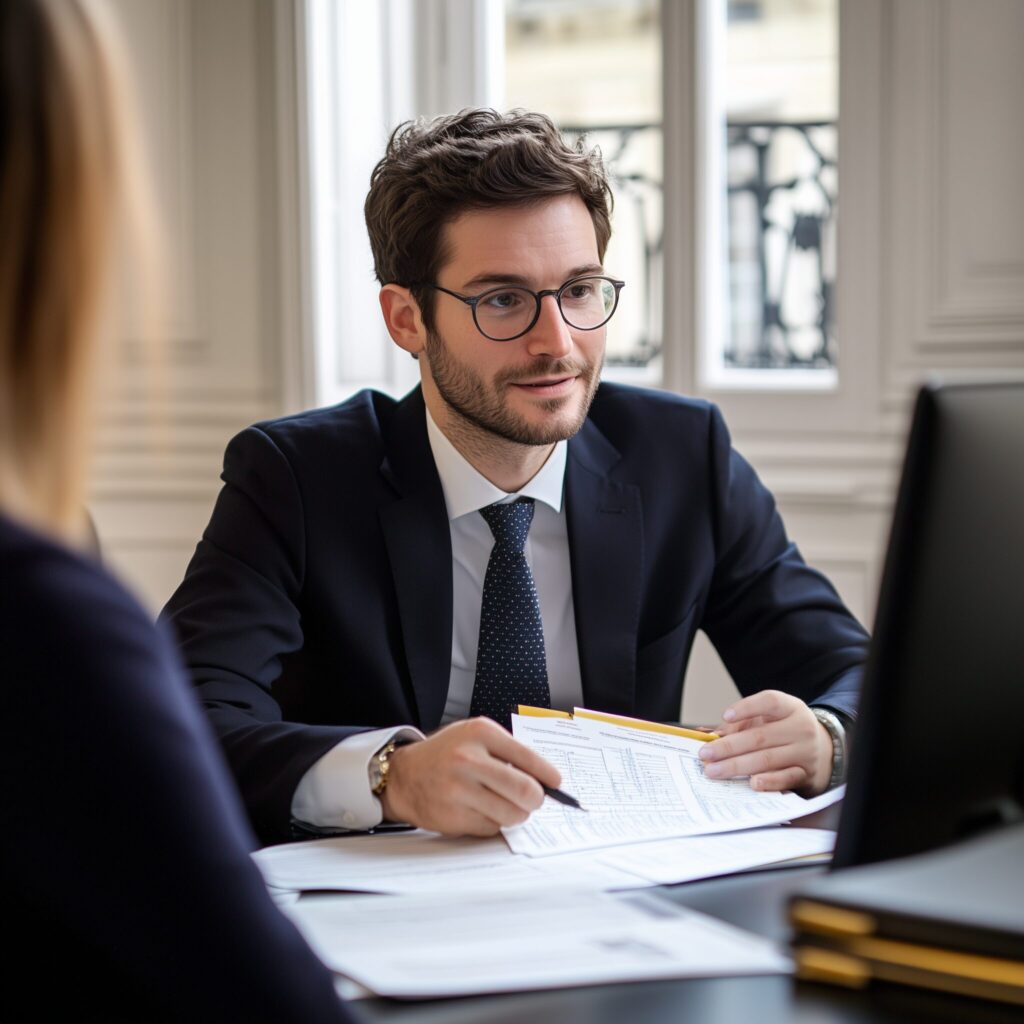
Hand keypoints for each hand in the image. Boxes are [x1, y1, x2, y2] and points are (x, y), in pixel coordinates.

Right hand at [379, 717, 561, 836]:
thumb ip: (507, 752)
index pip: (528, 757)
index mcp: (480, 733)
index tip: (556, 784)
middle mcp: (469, 759)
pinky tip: (480, 809)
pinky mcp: (453, 816)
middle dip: (536, 800)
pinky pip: (492, 827)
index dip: (548, 775)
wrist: (405, 775)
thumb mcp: (475, 737)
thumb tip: (545, 779)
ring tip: (504, 804)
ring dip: (516, 814)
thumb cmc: (446, 754)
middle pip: (525, 790)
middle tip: (534, 800)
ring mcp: (459, 790)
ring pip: (512, 814)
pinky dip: (493, 822)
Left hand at [698, 690, 832, 795]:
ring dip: (737, 766)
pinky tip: (752, 782)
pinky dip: (769, 781)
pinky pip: (786, 778)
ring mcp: (805, 751)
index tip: (725, 716)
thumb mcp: (770, 719)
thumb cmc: (785, 731)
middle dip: (728, 747)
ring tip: (714, 770)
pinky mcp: (807, 774)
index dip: (747, 707)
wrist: (823, 750)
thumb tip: (710, 735)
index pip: (770, 701)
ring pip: (768, 759)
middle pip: (760, 736)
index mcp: (790, 707)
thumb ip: (742, 724)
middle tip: (705, 754)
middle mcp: (800, 727)